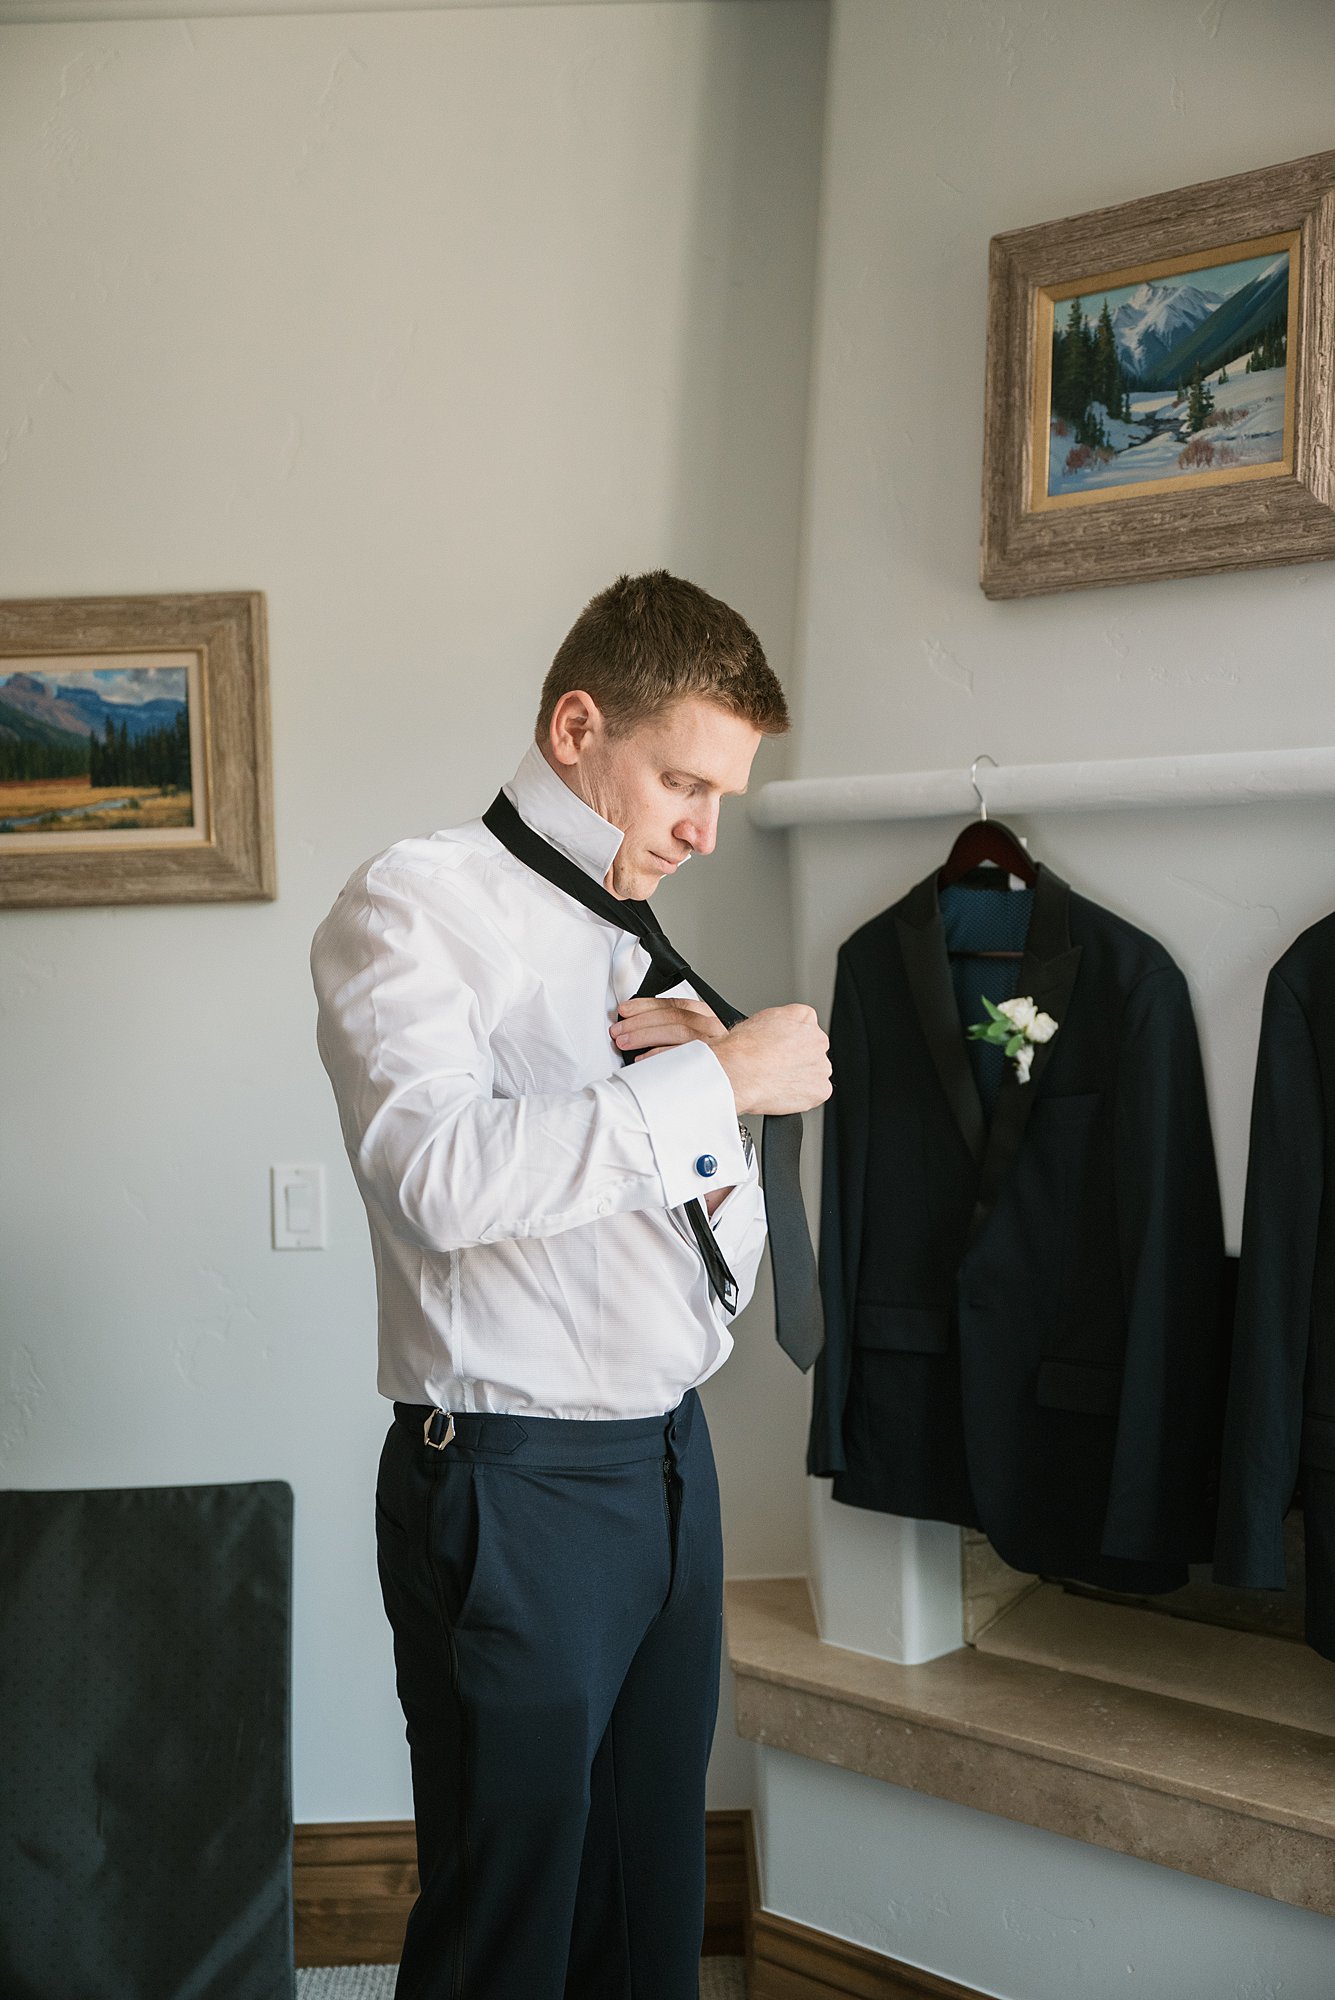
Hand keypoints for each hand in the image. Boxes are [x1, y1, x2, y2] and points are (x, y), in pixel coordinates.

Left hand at [611, 995, 728, 1060]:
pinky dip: (661, 1056)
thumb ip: (675, 1031)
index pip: (675, 1004)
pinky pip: (686, 1055)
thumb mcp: (699, 1040)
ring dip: (647, 1035)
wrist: (745, 1080)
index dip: (647, 1005)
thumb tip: (639, 1030)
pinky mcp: (716, 1064)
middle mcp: (714, 1027)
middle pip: (675, 1016)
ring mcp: (717, 1045)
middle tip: (619, 1030)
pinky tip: (644, 1061)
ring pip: (679, 1031)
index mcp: (708, 1016)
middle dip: (641, 1022)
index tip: (626, 1010)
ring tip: (625, 1042)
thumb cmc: (718, 1063)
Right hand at [711, 1005, 830, 1115]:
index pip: (804, 1024)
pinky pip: (816, 1094)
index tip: (779, 1047)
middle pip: (812, 1049)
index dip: (788, 1038)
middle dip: (798, 1058)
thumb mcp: (751, 1020)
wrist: (740, 1074)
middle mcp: (817, 1039)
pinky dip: (802, 1097)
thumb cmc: (742, 1050)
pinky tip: (782, 1093)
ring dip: (801, 1078)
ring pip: (815, 1073)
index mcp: (803, 1016)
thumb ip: (769, 1023)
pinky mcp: (821, 1089)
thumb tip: (759, 1030)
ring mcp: (821, 1065)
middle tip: (776, 1066)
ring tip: (775, 1081)